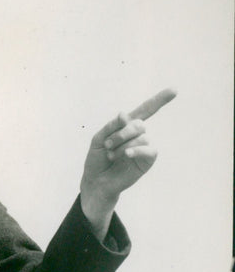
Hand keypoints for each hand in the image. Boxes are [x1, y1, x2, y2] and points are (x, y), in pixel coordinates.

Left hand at [80, 88, 176, 236]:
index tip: (175, 90)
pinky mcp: (147, 161)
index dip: (159, 100)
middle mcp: (138, 136)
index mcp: (127, 127)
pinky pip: (150, 149)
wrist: (96, 181)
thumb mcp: (99, 138)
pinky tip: (127, 154)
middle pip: (138, 124)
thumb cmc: (97, 159)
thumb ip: (112, 126)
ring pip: (142, 136)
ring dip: (123, 144)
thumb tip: (124, 115)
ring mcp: (144, 148)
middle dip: (121, 132)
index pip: (145, 110)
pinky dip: (137, 149)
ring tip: (111, 155)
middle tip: (108, 145)